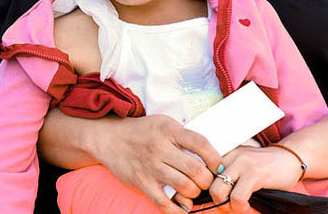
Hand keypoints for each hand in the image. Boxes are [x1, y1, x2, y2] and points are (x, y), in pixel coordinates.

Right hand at [89, 115, 222, 212]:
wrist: (109, 138)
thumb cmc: (141, 131)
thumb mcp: (163, 123)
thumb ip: (184, 136)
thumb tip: (211, 156)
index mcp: (168, 130)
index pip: (202, 145)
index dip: (216, 159)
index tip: (219, 167)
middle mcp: (160, 148)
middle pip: (196, 171)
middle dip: (206, 180)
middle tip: (205, 181)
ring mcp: (150, 167)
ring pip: (185, 188)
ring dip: (194, 193)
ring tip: (191, 190)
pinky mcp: (142, 183)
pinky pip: (165, 203)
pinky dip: (178, 210)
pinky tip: (183, 208)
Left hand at [208, 145, 302, 210]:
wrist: (290, 158)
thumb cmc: (264, 167)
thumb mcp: (241, 167)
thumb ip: (226, 177)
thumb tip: (207, 199)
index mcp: (222, 154)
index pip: (201, 173)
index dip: (205, 191)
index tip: (215, 199)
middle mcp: (228, 156)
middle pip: (205, 184)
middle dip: (215, 200)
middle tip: (229, 205)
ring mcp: (241, 164)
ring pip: (217, 192)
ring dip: (227, 206)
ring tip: (238, 205)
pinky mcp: (254, 173)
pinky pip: (237, 198)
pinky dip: (240, 207)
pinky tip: (248, 204)